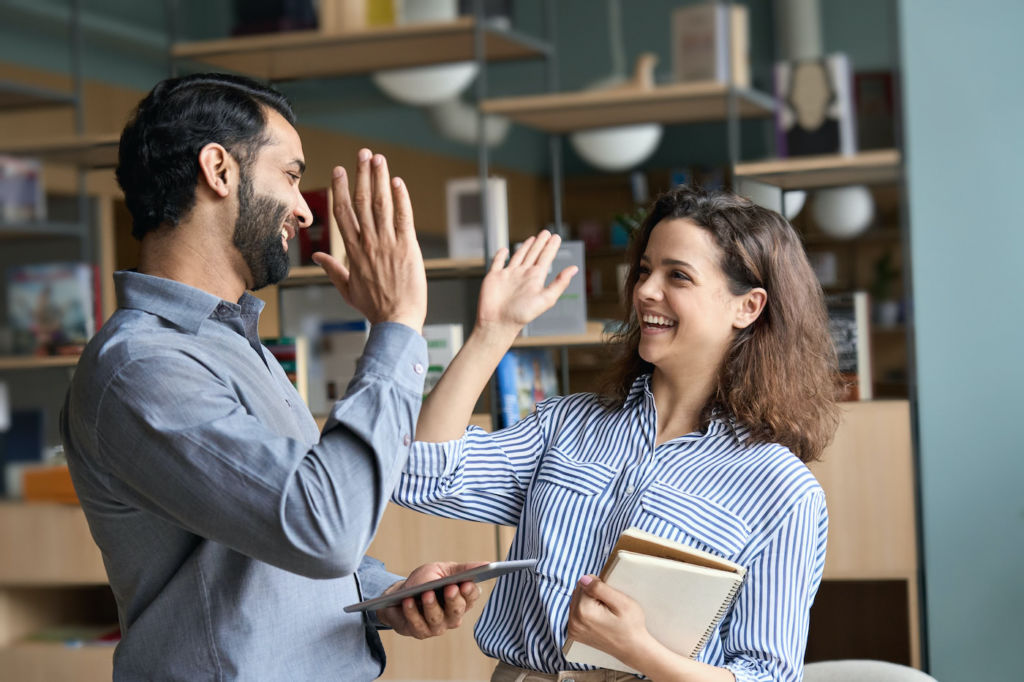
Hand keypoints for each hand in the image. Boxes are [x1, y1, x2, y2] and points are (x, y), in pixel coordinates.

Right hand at [311, 149, 426, 332]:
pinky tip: (397, 182)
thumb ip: (333, 270)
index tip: (340, 170)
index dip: (340, 189)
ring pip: (381, 205)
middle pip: (361, 202)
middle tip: (363, 153)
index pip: (343, 213)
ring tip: (378, 158)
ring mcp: (388, 244)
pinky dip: (401, 198)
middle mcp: (368, 243)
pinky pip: (403, 218)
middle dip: (361, 175)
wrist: (396, 321)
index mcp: (353, 252)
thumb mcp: (348, 289)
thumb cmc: (374, 308)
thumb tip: (319, 256)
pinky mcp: (408, 247)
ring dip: (379, 179)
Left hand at [376, 561, 485, 638]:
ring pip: (437, 619)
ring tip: (426, 593)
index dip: (469, 591)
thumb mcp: (443, 570)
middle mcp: (453, 615)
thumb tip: (487, 564)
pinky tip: (408, 601)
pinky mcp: (421, 632)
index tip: (466, 583)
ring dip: (431, 606)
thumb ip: (463, 569)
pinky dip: (412, 612)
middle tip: (450, 588)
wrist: (399, 595)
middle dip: (453, 599)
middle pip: (457, 610)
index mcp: (462, 598)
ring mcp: (438, 626)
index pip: (472, 596)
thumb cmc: (425, 581)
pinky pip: (418, 624)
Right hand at [475, 230, 577, 342]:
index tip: (556, 237)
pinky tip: (504, 250)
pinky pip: (497, 262)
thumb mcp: (546, 298)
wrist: (498, 323)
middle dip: (540, 243)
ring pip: (519, 256)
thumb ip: (559, 283)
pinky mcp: (494, 277)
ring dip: (525, 247)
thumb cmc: (521, 315)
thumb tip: (574, 269)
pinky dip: (500, 255)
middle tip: (546, 232)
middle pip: (534, 254)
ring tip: (533, 238)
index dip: (551, 247)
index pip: (546, 258)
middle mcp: (523, 275)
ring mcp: (508, 275)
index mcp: (535, 278)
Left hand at [566, 575, 652, 670]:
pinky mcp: (573, 633)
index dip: (600, 587)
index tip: (610, 600)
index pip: (584, 582)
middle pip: (578, 591)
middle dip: (592, 594)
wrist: (632, 649)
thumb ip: (600, 588)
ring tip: (604, 614)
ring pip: (576, 600)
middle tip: (609, 608)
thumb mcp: (622, 602)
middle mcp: (573, 621)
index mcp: (583, 611)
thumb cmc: (631, 625)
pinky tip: (598, 619)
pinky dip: (585, 612)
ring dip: (588, 602)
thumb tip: (584, 578)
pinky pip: (575, 612)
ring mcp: (572, 629)